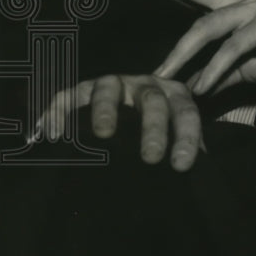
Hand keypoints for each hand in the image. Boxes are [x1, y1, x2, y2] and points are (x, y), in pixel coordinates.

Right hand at [36, 74, 201, 170]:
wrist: (124, 108)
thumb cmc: (153, 129)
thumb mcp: (174, 134)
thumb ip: (188, 146)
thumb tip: (203, 171)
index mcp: (173, 96)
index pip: (186, 113)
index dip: (187, 137)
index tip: (181, 165)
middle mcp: (145, 85)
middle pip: (152, 100)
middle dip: (153, 128)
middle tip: (151, 157)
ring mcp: (113, 84)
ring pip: (110, 88)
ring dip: (107, 109)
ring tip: (103, 134)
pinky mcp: (82, 90)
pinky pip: (69, 96)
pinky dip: (60, 111)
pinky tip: (52, 132)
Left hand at [124, 0, 255, 92]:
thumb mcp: (240, 67)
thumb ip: (214, 73)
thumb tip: (185, 89)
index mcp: (232, 3)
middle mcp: (240, 0)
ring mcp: (254, 10)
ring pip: (208, 26)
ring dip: (182, 53)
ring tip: (163, 75)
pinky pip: (233, 48)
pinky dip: (214, 68)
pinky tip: (201, 86)